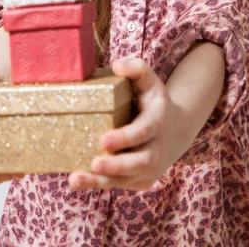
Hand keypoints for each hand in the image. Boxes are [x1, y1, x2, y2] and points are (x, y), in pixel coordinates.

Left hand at [68, 58, 183, 191]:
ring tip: (75, 178)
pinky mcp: (139, 181)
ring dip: (100, 181)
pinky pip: (118, 184)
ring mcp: (149, 168)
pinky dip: (97, 184)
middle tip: (95, 163)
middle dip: (116, 165)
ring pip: (125, 179)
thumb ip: (137, 68)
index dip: (125, 138)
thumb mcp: (150, 82)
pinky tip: (77, 179)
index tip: (104, 140)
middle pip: (139, 162)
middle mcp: (156, 149)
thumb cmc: (152, 102)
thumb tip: (117, 65)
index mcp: (157, 122)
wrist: (173, 131)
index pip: (143, 132)